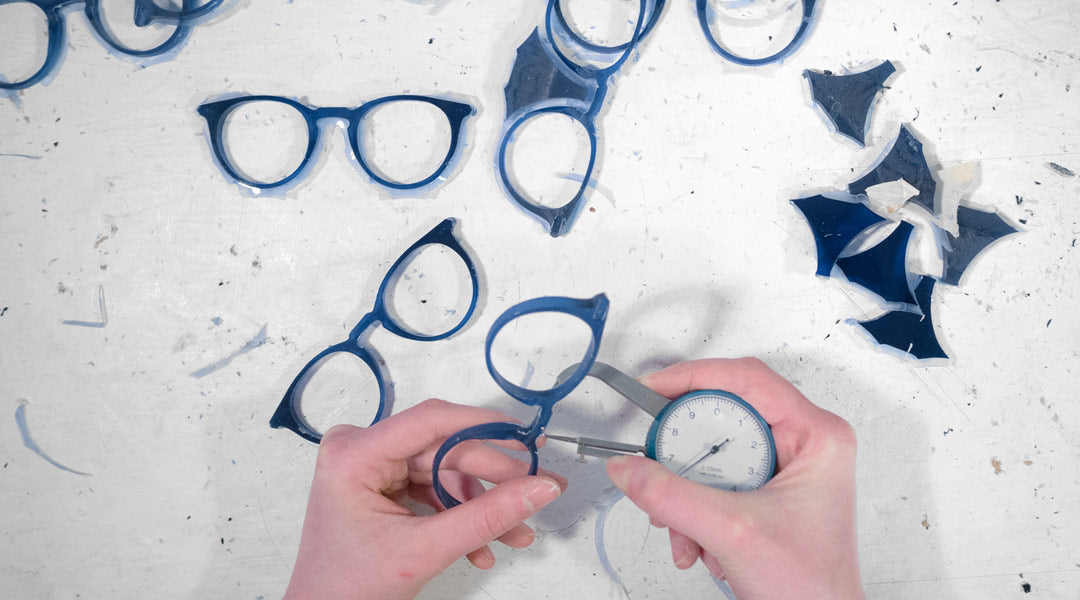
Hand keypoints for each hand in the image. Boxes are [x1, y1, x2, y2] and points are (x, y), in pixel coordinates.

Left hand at [283, 399, 565, 599]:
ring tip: (514, 534)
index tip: (526, 437)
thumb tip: (539, 488)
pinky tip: (482, 546)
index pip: (430, 421)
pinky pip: (435, 487)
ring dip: (481, 505)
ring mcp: (372, 465)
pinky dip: (461, 514)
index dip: (484, 425)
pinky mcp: (384, 482)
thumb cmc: (349, 588)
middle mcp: (359, 449)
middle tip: (537, 488)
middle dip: (493, 478)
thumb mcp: (424, 551)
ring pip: (446, 470)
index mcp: (353, 455)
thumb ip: (486, 517)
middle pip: (444, 449)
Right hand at [605, 358, 862, 599]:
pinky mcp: (762, 490)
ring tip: (685, 526)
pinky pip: (711, 480)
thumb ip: (672, 497)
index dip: (693, 378)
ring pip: (711, 452)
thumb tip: (629, 467)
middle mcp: (801, 443)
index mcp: (816, 435)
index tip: (651, 387)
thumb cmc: (814, 588)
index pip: (747, 380)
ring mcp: (782, 467)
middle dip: (684, 454)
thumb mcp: (734, 534)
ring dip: (686, 492)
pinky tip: (697, 541)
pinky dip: (692, 510)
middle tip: (657, 461)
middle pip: (721, 417)